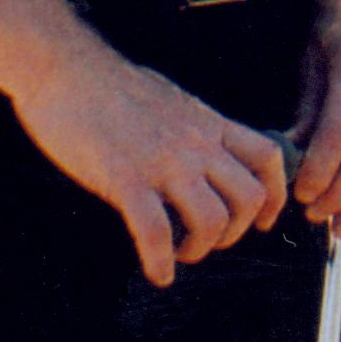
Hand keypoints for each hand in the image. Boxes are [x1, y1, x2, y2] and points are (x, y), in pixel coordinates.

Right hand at [12, 42, 288, 288]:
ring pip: (212, 220)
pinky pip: (156, 234)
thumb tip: (202, 145)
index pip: (268, 157)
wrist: (64, 68)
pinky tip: (156, 274)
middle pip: (249, 198)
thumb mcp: (171, 99)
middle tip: (209, 240)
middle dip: (236, 231)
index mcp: (208, 123)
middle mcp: (196, 143)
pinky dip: (160, 263)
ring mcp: (163, 162)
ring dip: (201, 249)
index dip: (276, 195)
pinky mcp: (125, 179)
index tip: (263, 220)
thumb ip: (193, 126)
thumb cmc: (110, 84)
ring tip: (181, 254)